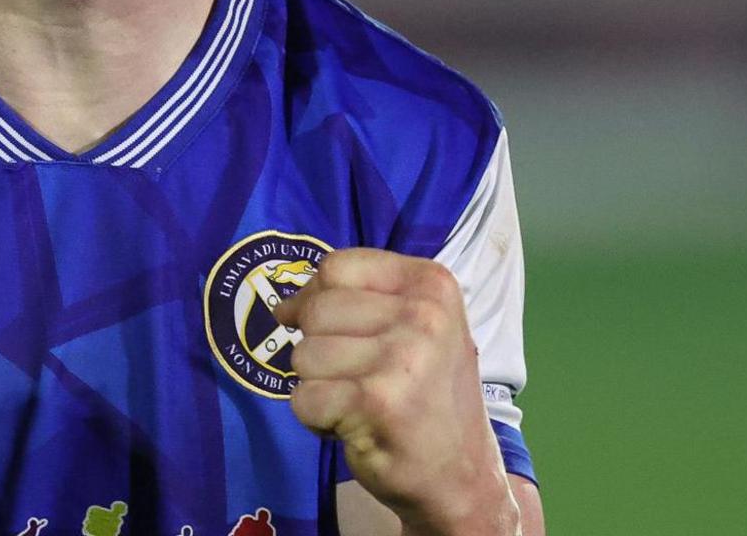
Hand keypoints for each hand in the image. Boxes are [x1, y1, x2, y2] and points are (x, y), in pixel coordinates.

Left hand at [273, 249, 516, 535]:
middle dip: (320, 350)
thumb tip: (283, 306)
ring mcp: (402, 358)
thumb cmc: (428, 397)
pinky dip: (318, 419)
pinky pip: (304, 398)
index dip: (316, 298)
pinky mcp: (376, 402)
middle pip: (316, 311)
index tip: (331, 330)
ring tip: (362, 404)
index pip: (337, 267)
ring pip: (304, 354)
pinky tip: (357, 426)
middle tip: (361, 380)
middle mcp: (424, 315)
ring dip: (320, 386)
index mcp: (433, 285)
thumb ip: (355, 300)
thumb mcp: (412, 328)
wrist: (463, 478)